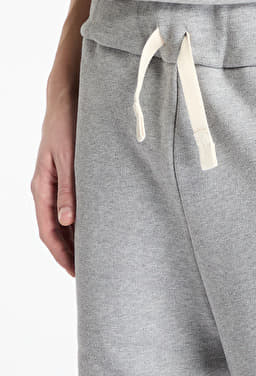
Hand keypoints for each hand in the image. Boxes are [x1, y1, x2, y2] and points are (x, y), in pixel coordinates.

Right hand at [31, 73, 77, 275]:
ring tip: (92, 257)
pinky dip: (80, 222)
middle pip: (56, 230)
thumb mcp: (68, 159)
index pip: (49, 230)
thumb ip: (69, 189)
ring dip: (75, 239)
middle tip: (88, 272)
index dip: (61, 253)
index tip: (75, 272)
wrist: (67, 103)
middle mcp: (47, 189)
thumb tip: (67, 221)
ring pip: (63, 220)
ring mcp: (56, 184)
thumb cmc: (66, 127)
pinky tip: (93, 229)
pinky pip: (71, 206)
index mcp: (42, 188)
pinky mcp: (68, 178)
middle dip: (69, 252)